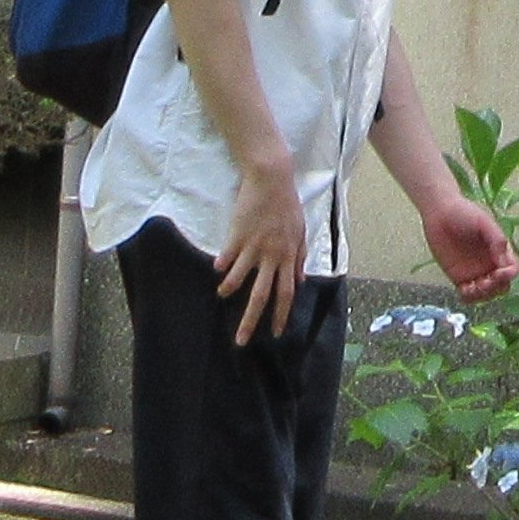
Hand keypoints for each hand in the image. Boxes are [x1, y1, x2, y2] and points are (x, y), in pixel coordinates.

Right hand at [213, 167, 310, 344]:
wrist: (272, 179)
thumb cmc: (287, 206)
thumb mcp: (300, 233)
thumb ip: (299, 258)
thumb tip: (301, 282)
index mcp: (288, 257)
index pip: (286, 295)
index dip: (281, 316)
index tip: (276, 334)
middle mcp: (271, 256)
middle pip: (261, 297)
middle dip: (250, 321)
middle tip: (240, 341)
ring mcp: (253, 246)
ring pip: (240, 279)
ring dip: (230, 290)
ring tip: (222, 295)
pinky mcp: (238, 235)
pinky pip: (227, 257)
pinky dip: (222, 266)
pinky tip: (217, 270)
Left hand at [417, 186, 518, 305]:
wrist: (439, 212)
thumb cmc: (464, 212)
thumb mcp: (484, 222)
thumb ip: (496, 240)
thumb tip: (505, 261)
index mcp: (499, 251)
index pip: (511, 270)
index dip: (508, 275)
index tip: (498, 273)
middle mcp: (489, 264)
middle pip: (501, 286)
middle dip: (496, 288)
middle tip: (484, 281)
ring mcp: (475, 272)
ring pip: (486, 294)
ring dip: (483, 295)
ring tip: (472, 287)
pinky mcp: (459, 278)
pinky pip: (468, 295)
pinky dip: (469, 298)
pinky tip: (464, 289)